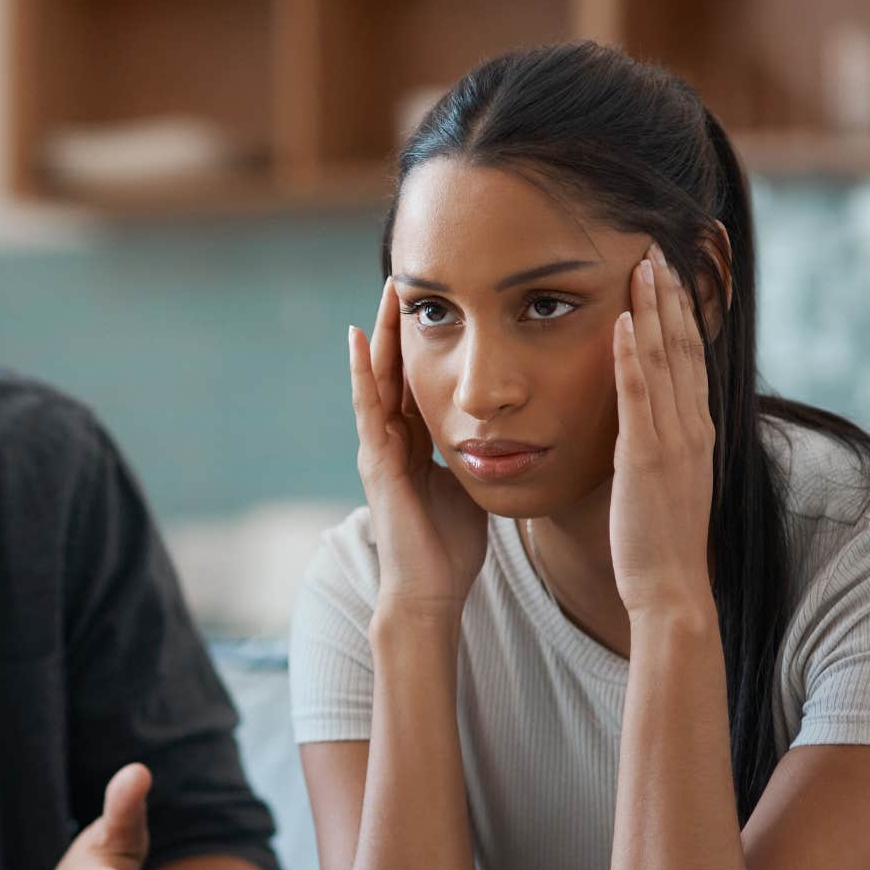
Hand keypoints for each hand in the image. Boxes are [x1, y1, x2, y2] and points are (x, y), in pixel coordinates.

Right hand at [350, 280, 487, 614]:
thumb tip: (509, 433)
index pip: (416, 381)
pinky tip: (360, 338)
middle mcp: (391, 440)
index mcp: (414, 445)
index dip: (422, 342)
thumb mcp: (471, 486)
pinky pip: (368, 408)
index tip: (435, 302)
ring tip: (387, 293)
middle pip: (393, 370)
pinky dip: (363, 371)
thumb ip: (478, 456)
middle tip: (405, 278)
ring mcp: (378, 449)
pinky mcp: (377, 462)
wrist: (431, 591)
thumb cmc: (451, 548)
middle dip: (398, 326)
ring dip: (381, 335)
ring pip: (377, 379)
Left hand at [609, 245, 716, 619]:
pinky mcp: (645, 457)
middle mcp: (691, 426)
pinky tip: (624, 321)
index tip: (672, 270)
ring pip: (666, 359)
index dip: (683, 311)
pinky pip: (639, 397)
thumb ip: (656, 442)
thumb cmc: (659, 540)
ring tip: (644, 262)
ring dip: (655, 308)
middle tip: (659, 245)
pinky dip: (633, 356)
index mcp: (695, 430)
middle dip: (672, 293)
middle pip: (684, 345)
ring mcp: (672, 440)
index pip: (691, 356)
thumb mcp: (663, 478)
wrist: (670, 587)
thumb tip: (640, 421)